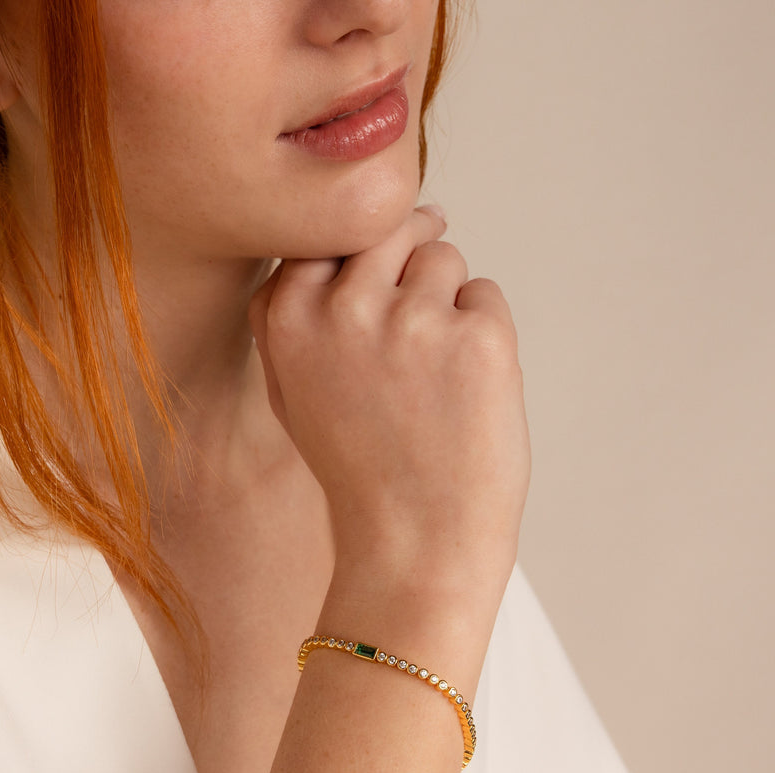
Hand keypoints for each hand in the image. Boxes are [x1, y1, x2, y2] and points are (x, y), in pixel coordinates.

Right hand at [249, 205, 529, 594]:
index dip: (358, 252)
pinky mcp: (478, 338)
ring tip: (437, 376)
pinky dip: (484, 335)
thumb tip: (327, 244)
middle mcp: (346, 309)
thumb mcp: (293, 395)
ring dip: (447, 302)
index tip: (376, 283)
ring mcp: (414, 320)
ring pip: (442, 258)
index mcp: (289, 319)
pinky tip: (466, 392)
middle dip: (410, 249)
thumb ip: (292, 316)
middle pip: (389, 226)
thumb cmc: (358, 473)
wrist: (414, 544)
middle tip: (423, 308)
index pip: (326, 232)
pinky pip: (485, 296)